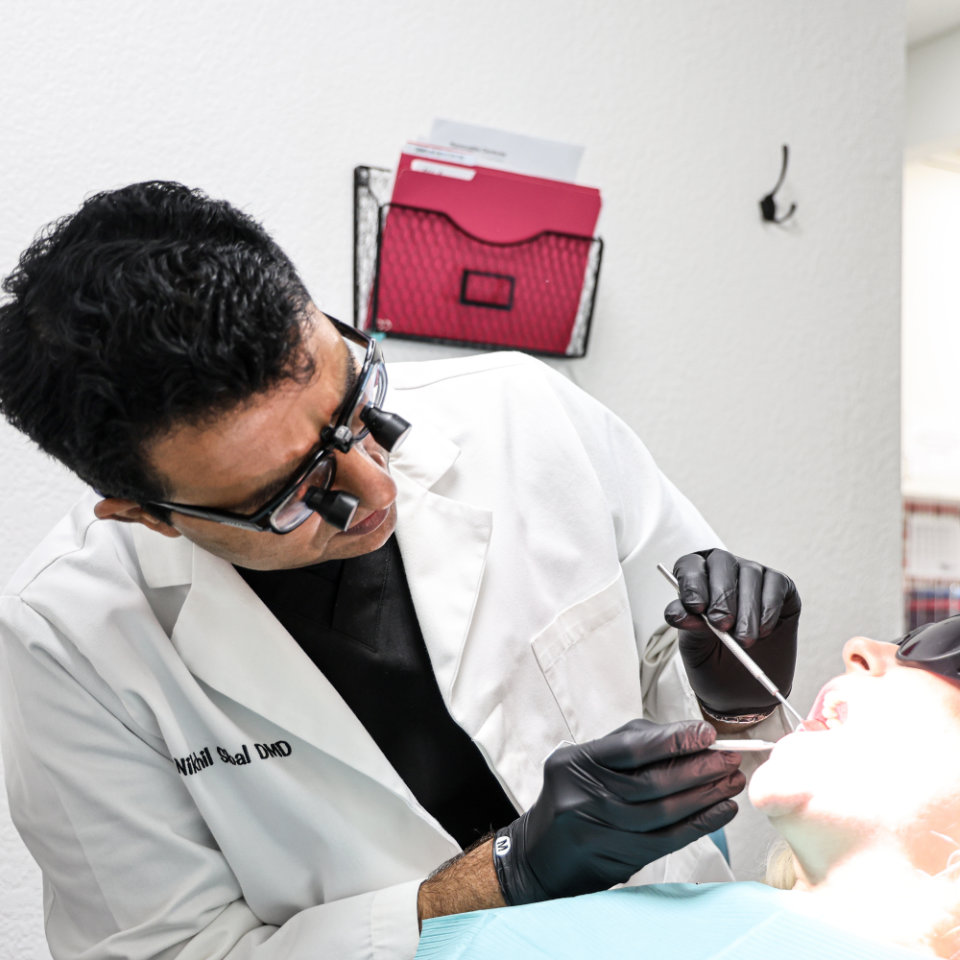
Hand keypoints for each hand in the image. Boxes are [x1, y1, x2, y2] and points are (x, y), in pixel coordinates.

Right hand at [492, 718, 742, 904]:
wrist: (538, 854)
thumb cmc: (571, 797)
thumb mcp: (586, 760)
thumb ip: (631, 745)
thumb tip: (687, 737)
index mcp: (575, 763)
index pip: (632, 748)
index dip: (674, 740)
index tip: (707, 734)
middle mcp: (585, 797)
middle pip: (653, 782)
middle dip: (700, 769)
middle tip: (730, 759)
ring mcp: (601, 831)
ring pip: (665, 814)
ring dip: (706, 797)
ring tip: (731, 782)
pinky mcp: (618, 859)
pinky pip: (668, 841)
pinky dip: (700, 825)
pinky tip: (720, 812)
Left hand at [664, 549, 799, 715]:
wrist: (745, 685)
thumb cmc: (713, 659)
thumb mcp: (694, 647)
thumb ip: (688, 626)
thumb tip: (682, 611)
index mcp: (695, 580)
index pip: (689, 566)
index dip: (692, 583)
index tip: (696, 608)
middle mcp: (723, 570)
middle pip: (721, 562)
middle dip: (721, 595)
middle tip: (722, 625)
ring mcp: (753, 574)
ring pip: (749, 575)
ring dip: (747, 610)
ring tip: (744, 640)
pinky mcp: (780, 586)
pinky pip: (775, 586)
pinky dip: (769, 610)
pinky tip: (763, 631)